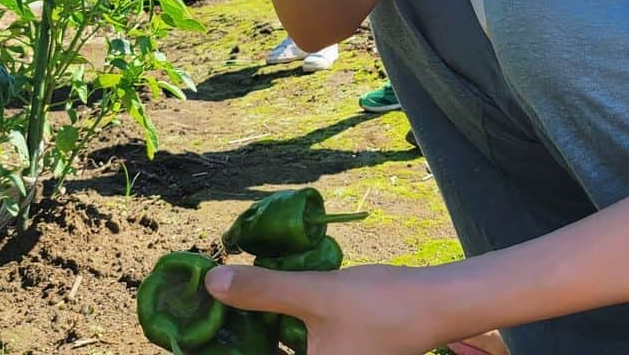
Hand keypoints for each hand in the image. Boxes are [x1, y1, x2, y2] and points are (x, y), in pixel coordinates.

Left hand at [205, 261, 448, 353]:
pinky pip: (296, 350)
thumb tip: (211, 282)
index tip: (194, 334)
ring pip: (280, 352)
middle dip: (237, 342)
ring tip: (227, 307)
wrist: (433, 305)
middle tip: (206, 316)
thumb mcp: (315, 294)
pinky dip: (278, 334)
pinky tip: (267, 307)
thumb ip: (263, 291)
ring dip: (257, 336)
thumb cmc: (377, 307)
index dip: (221, 349)